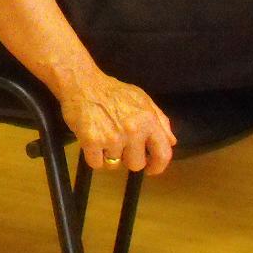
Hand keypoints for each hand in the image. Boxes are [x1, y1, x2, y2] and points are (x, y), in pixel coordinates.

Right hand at [57, 70, 175, 173]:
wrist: (82, 83)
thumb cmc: (112, 91)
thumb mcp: (142, 99)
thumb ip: (160, 121)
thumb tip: (171, 142)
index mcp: (148, 120)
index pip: (163, 154)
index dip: (158, 166)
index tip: (151, 168)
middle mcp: (133, 130)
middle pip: (136, 164)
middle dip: (128, 158)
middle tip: (120, 146)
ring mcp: (112, 137)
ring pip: (114, 165)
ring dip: (109, 156)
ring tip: (104, 138)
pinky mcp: (92, 141)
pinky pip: (96, 164)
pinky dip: (93, 157)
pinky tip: (92, 142)